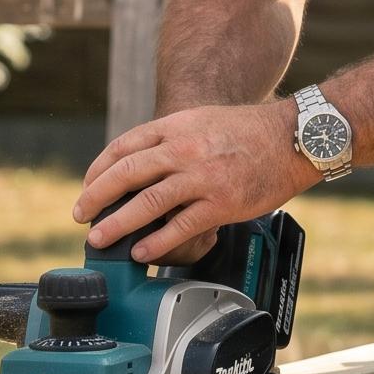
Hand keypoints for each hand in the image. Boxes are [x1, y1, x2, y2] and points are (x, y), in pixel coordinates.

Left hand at [73, 99, 320, 262]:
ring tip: (100, 239)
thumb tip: (142, 165)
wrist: (294, 137)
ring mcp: (202, 177)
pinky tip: (141, 252)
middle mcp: (183, 149)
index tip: (87, 187)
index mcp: (175, 127)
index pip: (123, 147)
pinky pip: (181, 226)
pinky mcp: (221, 203)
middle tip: (80, 216)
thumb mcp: (202, 122)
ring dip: (117, 223)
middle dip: (96, 197)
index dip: (99, 170)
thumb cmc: (249, 131)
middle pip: (126, 173)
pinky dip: (156, 242)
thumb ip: (172, 140)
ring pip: (147, 202)